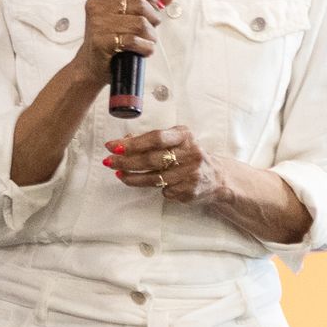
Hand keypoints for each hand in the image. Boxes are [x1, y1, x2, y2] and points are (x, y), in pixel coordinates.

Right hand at [77, 0, 178, 84]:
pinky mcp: (101, 41)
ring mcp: (96, 23)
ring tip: (146, 40)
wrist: (93, 64)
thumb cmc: (111, 37)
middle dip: (152, 18)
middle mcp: (95, 5)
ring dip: (150, 35)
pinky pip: (133, 40)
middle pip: (139, 3)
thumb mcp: (129, 13)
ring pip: (140, 23)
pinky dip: (145, 47)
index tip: (152, 6)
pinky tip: (142, 49)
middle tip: (150, 28)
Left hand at [104, 126, 224, 204]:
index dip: (132, 143)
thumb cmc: (188, 154)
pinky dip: (154, 188)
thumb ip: (150, 139)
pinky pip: (164, 191)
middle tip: (109, 162)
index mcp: (184, 135)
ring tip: (119, 175)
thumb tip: (122, 142)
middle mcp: (190, 153)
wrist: (217, 177)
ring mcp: (192, 174)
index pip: (155, 138)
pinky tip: (150, 184)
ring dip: (132, 178)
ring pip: (154, 178)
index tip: (113, 146)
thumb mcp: (175, 140)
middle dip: (126, 161)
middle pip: (151, 159)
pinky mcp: (191, 191)